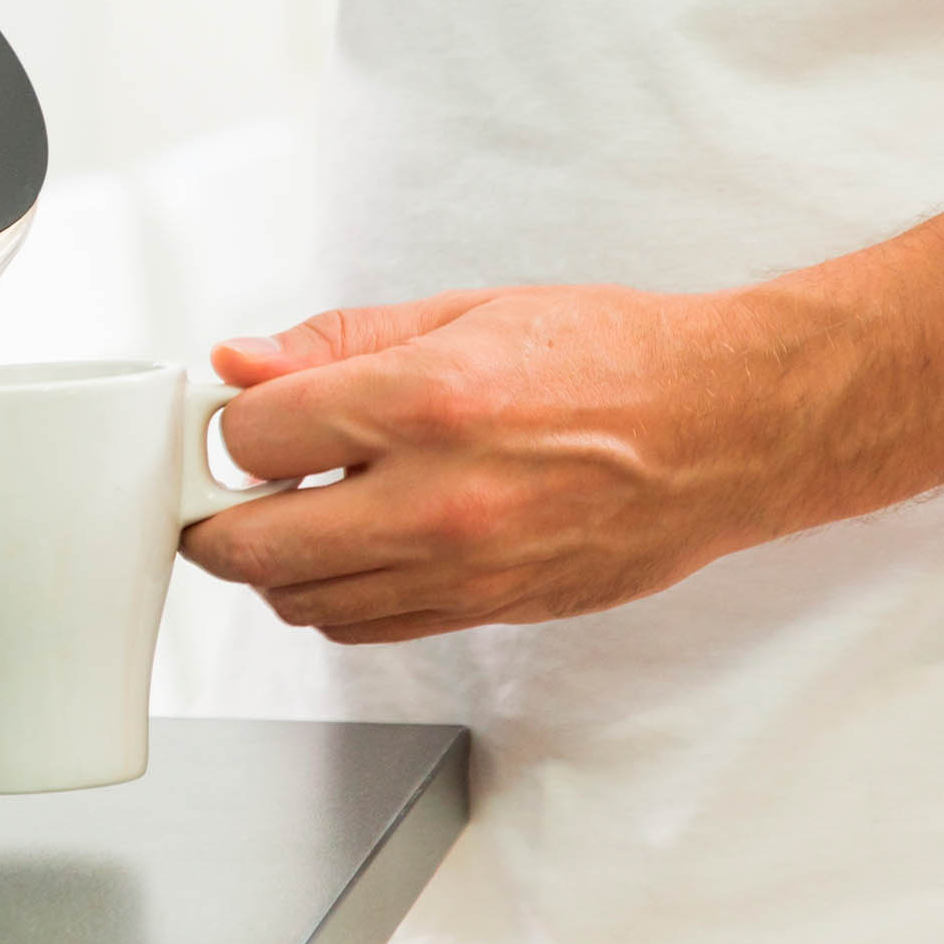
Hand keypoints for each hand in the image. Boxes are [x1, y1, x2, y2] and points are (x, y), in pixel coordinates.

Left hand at [175, 286, 834, 644]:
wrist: (728, 429)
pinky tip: (352, 549)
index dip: (231, 427)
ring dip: (273, 565)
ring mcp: (464, 570)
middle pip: (254, 547)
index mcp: (427, 402)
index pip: (254, 439)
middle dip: (215, 517)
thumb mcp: (467, 312)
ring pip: (301, 602)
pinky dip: (335, 598)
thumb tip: (240, 363)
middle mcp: (439, 500)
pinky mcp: (489, 611)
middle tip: (223, 488)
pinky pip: (367, 630)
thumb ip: (338, 342)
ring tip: (296, 513)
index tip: (243, 416)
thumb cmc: (616, 359)